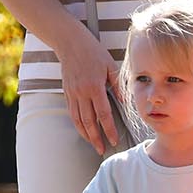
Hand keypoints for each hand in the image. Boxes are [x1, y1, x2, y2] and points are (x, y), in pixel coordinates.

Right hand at [59, 25, 126, 151]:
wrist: (70, 43)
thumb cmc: (93, 51)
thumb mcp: (110, 65)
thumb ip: (118, 85)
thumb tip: (125, 102)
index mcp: (94, 86)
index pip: (103, 114)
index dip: (109, 129)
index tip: (115, 139)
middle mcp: (81, 93)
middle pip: (89, 122)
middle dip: (96, 138)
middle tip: (103, 149)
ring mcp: (72, 93)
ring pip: (78, 120)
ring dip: (86, 134)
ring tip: (94, 144)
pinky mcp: (67, 92)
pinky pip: (72, 113)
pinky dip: (78, 124)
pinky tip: (84, 131)